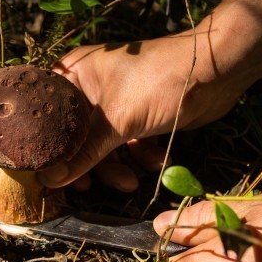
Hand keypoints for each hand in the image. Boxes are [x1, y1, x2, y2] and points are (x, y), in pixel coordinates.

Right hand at [38, 0, 261, 190]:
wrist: (216, 72)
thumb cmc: (160, 82)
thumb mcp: (118, 121)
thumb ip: (84, 154)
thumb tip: (52, 181)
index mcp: (75, 75)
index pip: (46, 115)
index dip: (46, 146)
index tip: (48, 174)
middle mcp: (90, 89)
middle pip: (74, 136)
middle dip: (88, 165)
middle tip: (88, 189)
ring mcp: (115, 104)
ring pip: (102, 146)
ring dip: (116, 167)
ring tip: (131, 182)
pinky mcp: (137, 117)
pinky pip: (125, 144)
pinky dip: (138, 156)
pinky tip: (154, 160)